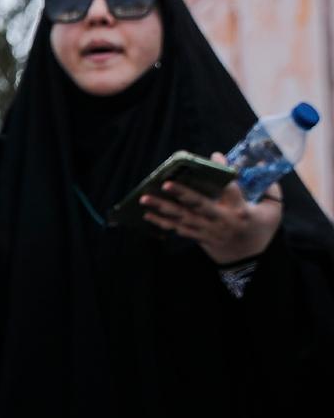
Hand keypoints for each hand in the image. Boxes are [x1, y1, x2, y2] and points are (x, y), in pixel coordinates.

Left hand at [141, 154, 283, 263]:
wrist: (251, 261)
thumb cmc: (261, 230)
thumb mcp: (273, 211)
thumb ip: (270, 190)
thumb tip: (262, 167)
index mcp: (241, 211)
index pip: (231, 188)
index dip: (224, 171)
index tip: (215, 155)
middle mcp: (222, 220)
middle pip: (200, 205)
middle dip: (182, 194)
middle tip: (166, 183)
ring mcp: (208, 231)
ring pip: (183, 218)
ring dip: (162, 208)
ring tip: (145, 198)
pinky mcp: (198, 238)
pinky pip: (177, 229)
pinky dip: (162, 223)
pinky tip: (147, 215)